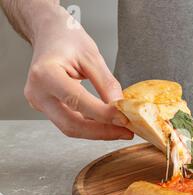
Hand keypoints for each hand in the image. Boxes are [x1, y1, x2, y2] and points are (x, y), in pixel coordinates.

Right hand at [23, 5, 132, 139]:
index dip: (102, 114)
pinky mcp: (46, 107)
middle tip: (126, 132)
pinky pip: (70, 121)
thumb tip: (120, 108)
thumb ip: (106, 83)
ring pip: (70, 127)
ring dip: (98, 132)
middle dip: (101, 132)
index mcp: (45, 74)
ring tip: (121, 130)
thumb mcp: (92, 56)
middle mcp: (37, 92)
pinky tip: (108, 124)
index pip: (76, 101)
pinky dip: (91, 125)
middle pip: (71, 124)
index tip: (125, 119)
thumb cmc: (67, 39)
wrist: (50, 35)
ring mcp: (39, 102)